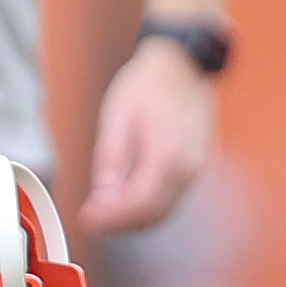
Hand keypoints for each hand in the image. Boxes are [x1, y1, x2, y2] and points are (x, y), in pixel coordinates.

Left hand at [77, 39, 219, 233]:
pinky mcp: (200, 165)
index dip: (109, 218)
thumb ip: (110, 163)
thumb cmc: (149, 83)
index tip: (86, 218)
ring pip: (165, 212)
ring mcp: (199, 168)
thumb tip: (102, 199)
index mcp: (168, 156)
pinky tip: (130, 198)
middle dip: (119, 224)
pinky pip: (175, 198)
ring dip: (135, 218)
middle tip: (92, 218)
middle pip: (153, 216)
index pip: (137, 206)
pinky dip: (151, 206)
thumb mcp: (116, 119)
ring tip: (106, 211)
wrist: (182, 62)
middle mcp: (190, 168)